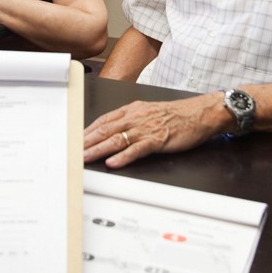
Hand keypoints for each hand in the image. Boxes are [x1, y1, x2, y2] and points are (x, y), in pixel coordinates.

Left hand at [83, 94, 226, 167]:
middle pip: (106, 130)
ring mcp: (146, 128)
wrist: (199, 113)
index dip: (87, 130)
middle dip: (87, 141)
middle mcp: (136, 117)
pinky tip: (113, 162)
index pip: (104, 120)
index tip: (75, 139)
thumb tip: (112, 132)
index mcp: (132, 110)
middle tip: (72, 151)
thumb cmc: (176, 114)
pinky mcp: (158, 139)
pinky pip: (138, 149)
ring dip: (99, 149)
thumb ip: (130, 121)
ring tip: (85, 158)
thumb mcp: (149, 112)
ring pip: (117, 139)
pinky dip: (124, 156)